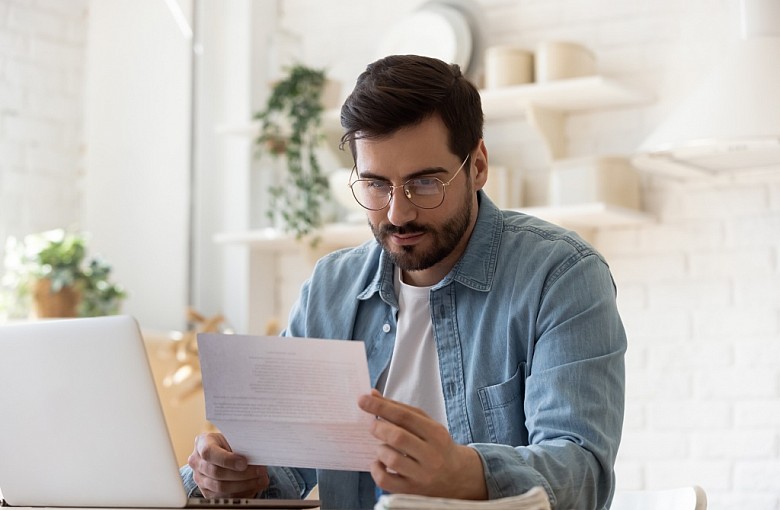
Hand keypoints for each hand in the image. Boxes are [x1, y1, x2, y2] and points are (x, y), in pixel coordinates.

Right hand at [187, 432, 269, 497]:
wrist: (221, 452)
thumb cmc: (229, 442)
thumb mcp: (233, 437)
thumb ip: (240, 445)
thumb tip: (257, 455)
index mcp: (202, 443)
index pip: (209, 453)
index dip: (227, 460)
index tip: (244, 463)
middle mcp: (197, 462)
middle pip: (216, 473)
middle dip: (241, 474)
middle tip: (260, 471)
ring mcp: (200, 479)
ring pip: (220, 487)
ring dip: (244, 485)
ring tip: (260, 479)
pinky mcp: (206, 492)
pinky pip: (223, 497)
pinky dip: (241, 493)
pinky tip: (253, 486)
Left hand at [358, 390, 487, 498]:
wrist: (458, 477)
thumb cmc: (437, 446)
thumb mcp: (426, 424)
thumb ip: (401, 410)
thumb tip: (372, 395)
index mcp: (436, 433)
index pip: (405, 416)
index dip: (381, 406)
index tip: (363, 400)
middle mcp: (431, 455)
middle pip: (398, 437)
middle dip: (379, 428)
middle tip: (372, 425)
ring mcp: (422, 475)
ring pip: (392, 459)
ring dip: (380, 450)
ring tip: (382, 447)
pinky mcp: (412, 491)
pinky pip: (386, 481)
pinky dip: (376, 469)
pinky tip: (379, 463)